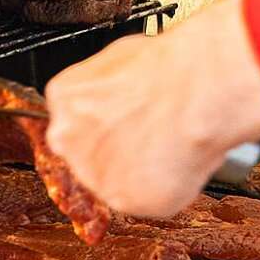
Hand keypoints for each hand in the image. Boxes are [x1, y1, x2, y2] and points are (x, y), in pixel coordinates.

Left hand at [45, 0, 259, 216]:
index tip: (125, 126)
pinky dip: (165, 188)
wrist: (196, 92)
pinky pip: (146, 200)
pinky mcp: (123, 200)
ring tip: (170, 148)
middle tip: (150, 139)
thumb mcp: (123, 59)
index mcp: (64, 99)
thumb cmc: (168, 69)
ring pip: (117, 182)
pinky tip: (179, 162)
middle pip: (87, 156)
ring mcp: (91, 174)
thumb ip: (108, 91)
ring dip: (140, 172)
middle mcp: (67, 139)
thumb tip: (121, 96)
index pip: (75, 124)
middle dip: (117, 152)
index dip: (106, 127)